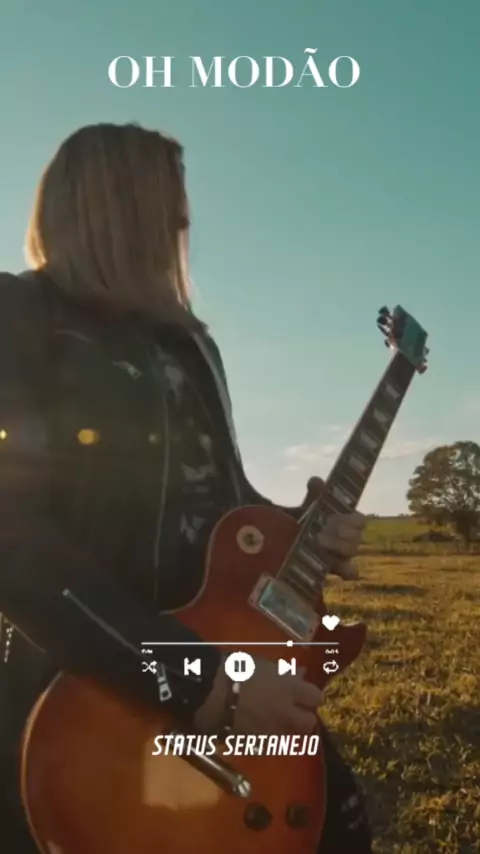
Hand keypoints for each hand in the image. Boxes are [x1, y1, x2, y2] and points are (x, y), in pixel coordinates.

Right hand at [194, 658, 322, 735]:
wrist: (209, 692)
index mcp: (290, 690)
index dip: (310, 695)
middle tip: (291, 707)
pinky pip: (269, 742)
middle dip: (303, 716)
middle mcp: (287, 714)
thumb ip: (285, 673)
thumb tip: (299, 675)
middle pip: (309, 723)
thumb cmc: (236, 669)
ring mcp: (272, 731)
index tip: (303, 691)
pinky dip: (267, 735)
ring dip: (286, 727)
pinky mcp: (256, 744)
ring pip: (289, 735)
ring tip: (272, 717)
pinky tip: (256, 726)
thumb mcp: (264, 665)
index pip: (316, 697)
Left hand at [304, 476, 365, 579]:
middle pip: (356, 537)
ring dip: (337, 547)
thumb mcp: (308, 506)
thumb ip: (314, 494)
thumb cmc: (306, 520)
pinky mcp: (335, 569)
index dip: (350, 520)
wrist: (290, 539)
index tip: (334, 519)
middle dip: (340, 533)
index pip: (360, 521)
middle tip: (322, 531)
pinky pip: (349, 571)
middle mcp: (349, 538)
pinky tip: (347, 572)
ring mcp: (344, 555)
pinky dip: (348, 571)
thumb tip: (316, 481)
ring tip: (319, 542)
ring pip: (351, 551)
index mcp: (347, 521)